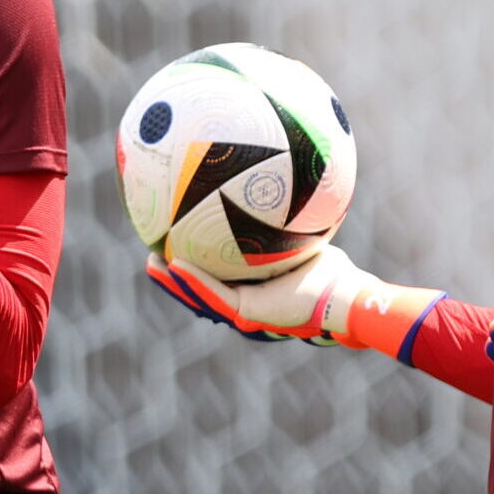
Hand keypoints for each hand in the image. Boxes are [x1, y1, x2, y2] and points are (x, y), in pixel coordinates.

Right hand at [146, 244, 445, 358]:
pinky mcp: (246, 313)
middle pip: (196, 289)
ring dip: (171, 281)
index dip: (189, 265)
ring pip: (197, 295)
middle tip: (150, 257)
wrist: (343, 294)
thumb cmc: (328, 266)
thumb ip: (278, 218)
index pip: (212, 277)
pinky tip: (174, 264)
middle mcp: (242, 301)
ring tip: (150, 263)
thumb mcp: (297, 235)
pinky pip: (212, 293)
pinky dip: (192, 280)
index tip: (171, 244)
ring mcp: (242, 310)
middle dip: (171, 275)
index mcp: (250, 288)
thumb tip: (272, 180)